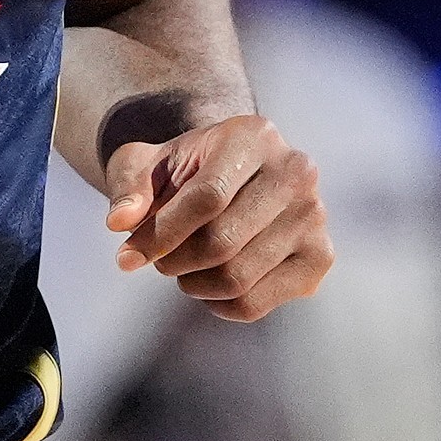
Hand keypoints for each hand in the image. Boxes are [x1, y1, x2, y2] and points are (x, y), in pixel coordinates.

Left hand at [103, 114, 332, 320]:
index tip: (126, 256)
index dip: (161, 234)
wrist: (231, 175)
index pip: (208, 197)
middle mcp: (296, 171)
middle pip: (223, 242)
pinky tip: (209, 284)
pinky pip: (256, 303)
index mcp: (255, 136)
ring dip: (194, 284)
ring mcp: (314, 216)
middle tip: (159, 260)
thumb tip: (120, 221)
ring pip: (238, 278)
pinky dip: (219, 305)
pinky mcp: (320, 257)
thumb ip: (128, 186)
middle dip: (174, 261)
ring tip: (184, 268)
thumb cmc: (184, 170)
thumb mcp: (146, 164)